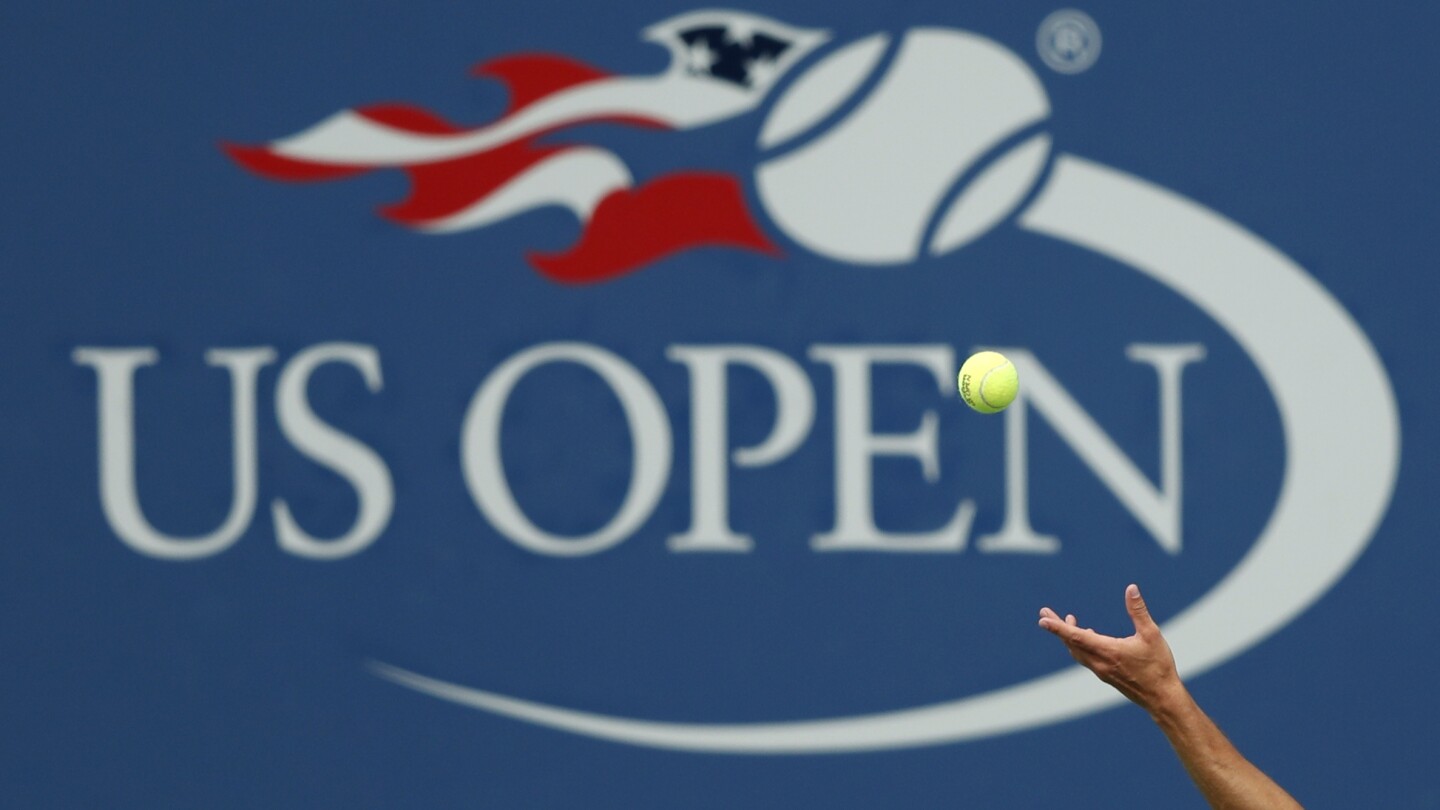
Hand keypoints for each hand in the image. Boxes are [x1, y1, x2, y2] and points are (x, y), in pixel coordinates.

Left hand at [1038, 584, 1182, 713]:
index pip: (1076, 637)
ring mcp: (1101, 671)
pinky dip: (1079, 645)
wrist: (1163, 698)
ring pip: (1077, 652)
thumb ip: (1138, 611)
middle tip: (1044, 613)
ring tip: (1066, 620)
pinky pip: (1085, 658)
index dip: (1058, 627)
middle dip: (1057, 628)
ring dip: (1068, 636)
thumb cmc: (1159, 666)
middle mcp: (1100, 663)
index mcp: (1108, 651)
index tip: (1042, 620)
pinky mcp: (1106, 676)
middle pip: (1071, 643)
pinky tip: (1087, 635)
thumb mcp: (1151, 634)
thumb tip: (1131, 588)